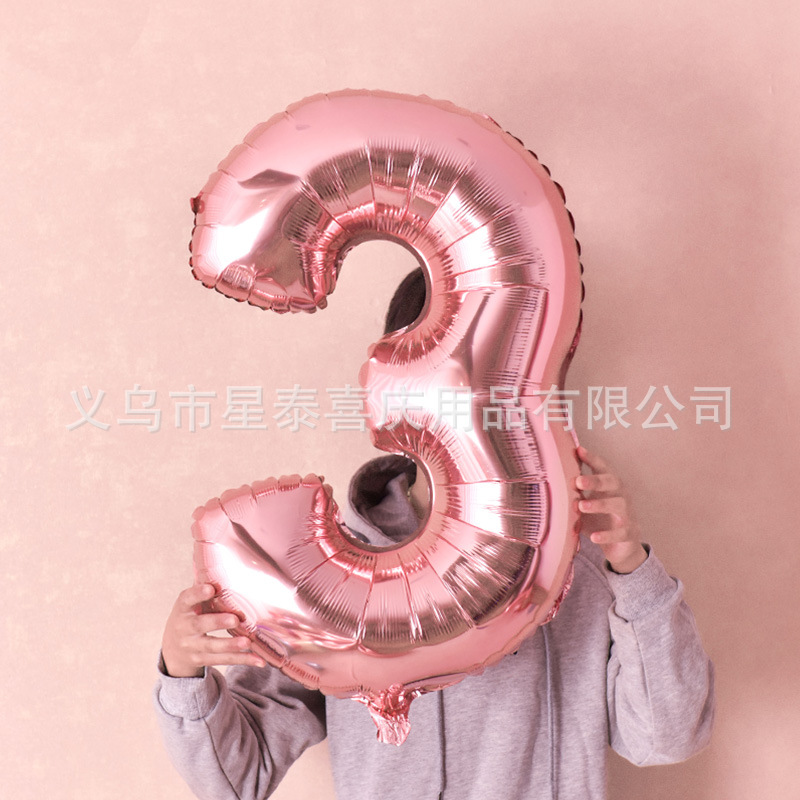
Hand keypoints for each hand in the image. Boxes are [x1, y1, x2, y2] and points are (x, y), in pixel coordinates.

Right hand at [161, 583, 266, 677]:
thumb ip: (206, 591)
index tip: (210, 589)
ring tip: (248, 642)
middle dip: (217, 622)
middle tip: (234, 618)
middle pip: (199, 625)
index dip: (198, 594)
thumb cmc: (190, 616)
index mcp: (183, 608)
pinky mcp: (202, 660)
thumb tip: (231, 569)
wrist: (173, 650)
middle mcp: (184, 628)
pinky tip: (259, 660)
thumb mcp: (191, 603)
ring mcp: (192, 646)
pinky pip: (223, 660)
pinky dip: (242, 660)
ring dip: (231, 645)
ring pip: (212, 647)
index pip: (187, 599)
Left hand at [575, 446, 646, 573]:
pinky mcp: (630, 533)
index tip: (578, 450)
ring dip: (600, 504)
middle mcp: (621, 496)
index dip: (592, 459)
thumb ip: (576, 492)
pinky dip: (607, 535)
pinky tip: (594, 537)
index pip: (603, 469)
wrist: (621, 546)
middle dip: (596, 480)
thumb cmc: (600, 519)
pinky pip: (620, 533)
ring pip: (619, 505)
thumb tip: (556, 476)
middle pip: (613, 482)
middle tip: (578, 481)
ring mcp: (628, 514)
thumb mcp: (587, 503)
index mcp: (610, 486)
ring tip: (581, 506)